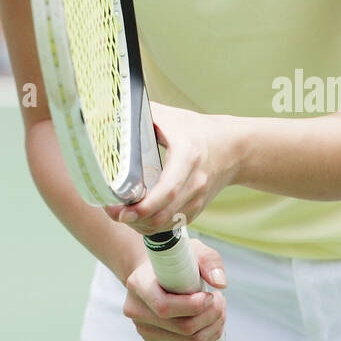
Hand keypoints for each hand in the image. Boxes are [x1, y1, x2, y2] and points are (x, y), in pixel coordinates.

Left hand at [104, 102, 237, 234]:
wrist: (232, 148)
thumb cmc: (197, 130)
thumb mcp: (170, 117)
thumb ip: (141, 115)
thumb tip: (107, 113)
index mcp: (187, 157)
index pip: (169, 189)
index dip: (145, 205)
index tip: (122, 210)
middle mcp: (195, 182)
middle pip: (163, 214)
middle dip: (134, 220)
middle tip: (112, 211)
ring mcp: (197, 199)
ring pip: (166, 224)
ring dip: (140, 225)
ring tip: (120, 214)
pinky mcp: (197, 209)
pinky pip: (171, 225)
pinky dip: (152, 226)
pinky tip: (137, 218)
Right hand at [123, 241, 226, 340]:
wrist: (155, 274)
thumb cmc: (173, 260)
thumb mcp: (191, 250)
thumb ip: (208, 261)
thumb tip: (220, 283)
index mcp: (138, 284)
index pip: (165, 307)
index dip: (194, 306)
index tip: (210, 295)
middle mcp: (135, 310)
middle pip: (182, 327)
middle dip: (211, 315)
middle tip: (219, 300)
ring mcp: (143, 330)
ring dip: (213, 327)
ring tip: (217, 309)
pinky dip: (206, 338)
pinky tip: (209, 322)